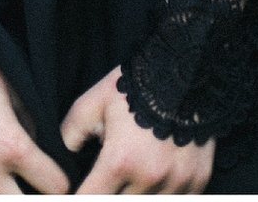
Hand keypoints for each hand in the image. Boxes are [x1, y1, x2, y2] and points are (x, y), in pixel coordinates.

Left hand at [60, 63, 215, 193]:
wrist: (184, 69)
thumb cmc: (134, 87)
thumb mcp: (92, 104)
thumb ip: (70, 136)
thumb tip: (61, 166)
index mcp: (120, 161)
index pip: (90, 201)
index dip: (80, 198)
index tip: (77, 192)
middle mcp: (149, 179)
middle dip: (107, 194)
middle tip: (105, 178)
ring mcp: (177, 184)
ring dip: (133, 195)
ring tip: (129, 175)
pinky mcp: (197, 182)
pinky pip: (174, 201)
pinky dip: (160, 195)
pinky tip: (152, 180)